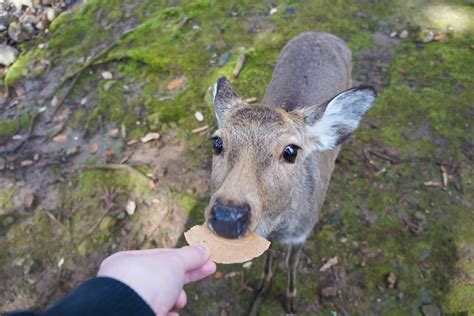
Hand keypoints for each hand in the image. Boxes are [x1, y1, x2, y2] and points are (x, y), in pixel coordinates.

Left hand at [97, 245, 215, 315]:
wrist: (127, 314)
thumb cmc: (144, 282)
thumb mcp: (174, 262)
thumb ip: (190, 256)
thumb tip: (204, 249)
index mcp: (128, 262)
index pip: (162, 256)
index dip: (186, 256)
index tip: (205, 257)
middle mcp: (126, 283)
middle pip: (165, 278)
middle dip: (188, 276)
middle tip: (210, 268)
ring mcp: (131, 303)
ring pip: (164, 299)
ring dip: (176, 300)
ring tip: (176, 302)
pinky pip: (159, 314)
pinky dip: (168, 315)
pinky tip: (167, 315)